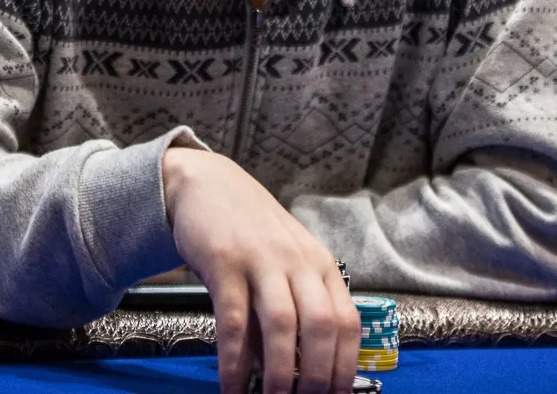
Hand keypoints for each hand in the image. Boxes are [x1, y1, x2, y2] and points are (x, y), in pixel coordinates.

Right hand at [162, 148, 359, 393]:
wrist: (208, 184)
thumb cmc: (252, 230)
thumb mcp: (285, 262)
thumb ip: (294, 307)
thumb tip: (294, 372)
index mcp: (320, 264)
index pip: (348, 322)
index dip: (345, 368)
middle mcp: (298, 260)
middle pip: (321, 326)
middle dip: (316, 378)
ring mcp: (262, 259)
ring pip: (282, 324)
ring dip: (279, 373)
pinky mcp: (225, 262)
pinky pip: (233, 320)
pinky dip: (234, 361)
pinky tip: (231, 387)